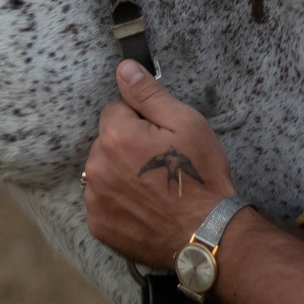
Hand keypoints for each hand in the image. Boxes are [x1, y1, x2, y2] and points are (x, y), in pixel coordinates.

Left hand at [83, 61, 238, 268]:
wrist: (209, 234)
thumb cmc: (200, 176)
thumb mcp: (185, 123)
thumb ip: (148, 94)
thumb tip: (123, 69)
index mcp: (115, 136)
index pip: (115, 111)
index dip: (140, 121)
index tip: (161, 139)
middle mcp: (96, 166)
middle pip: (105, 142)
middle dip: (126, 146)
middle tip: (158, 165)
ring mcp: (94, 199)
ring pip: (101, 172)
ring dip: (118, 174)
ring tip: (151, 189)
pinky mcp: (98, 225)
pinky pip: (101, 202)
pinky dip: (117, 203)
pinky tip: (142, 208)